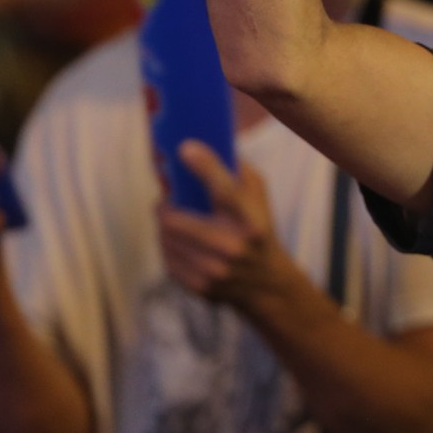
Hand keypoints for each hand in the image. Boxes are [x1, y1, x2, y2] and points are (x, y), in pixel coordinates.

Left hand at [156, 141, 304, 309]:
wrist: (267, 283)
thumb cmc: (258, 228)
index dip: (205, 166)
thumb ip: (237, 171)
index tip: (185, 148)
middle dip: (165, 208)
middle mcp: (233, 248)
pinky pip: (167, 258)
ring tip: (174, 223)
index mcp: (252, 221)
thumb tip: (200, 145)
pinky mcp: (200, 287)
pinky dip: (169, 247)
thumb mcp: (259, 198)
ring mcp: (215, 272)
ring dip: (165, 228)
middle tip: (166, 202)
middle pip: (175, 220)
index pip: (226, 190)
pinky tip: (181, 245)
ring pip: (165, 239)